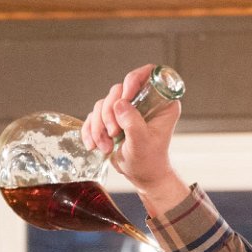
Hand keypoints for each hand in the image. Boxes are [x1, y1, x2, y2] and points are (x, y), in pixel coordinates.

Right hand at [81, 64, 188, 216]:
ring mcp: (126, 109)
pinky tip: (94, 145)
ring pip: (103, 103)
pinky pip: (94, 115)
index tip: (125, 97)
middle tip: (114, 133)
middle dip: (110, 113)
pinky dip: (91, 130)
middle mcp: (143, 102)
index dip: (133, 80)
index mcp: (160, 103)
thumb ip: (133, 123)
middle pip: (118, 90)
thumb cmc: (149, 161)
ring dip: (100, 126)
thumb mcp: (142, 143)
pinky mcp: (111, 118)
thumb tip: (120, 104)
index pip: (148, 75)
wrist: (141, 176)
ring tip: (106, 146)